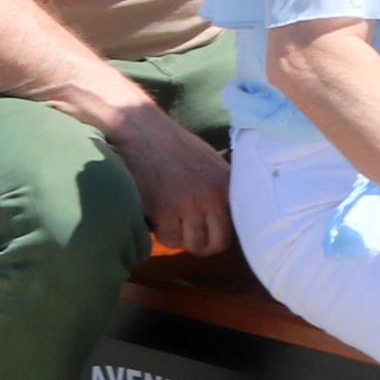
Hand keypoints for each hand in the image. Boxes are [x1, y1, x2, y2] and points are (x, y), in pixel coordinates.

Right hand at [105, 104, 233, 258]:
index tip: (209, 234)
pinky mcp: (164, 210)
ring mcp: (188, 205)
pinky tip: (160, 218)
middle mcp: (212, 197)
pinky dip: (163, 233)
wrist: (145, 133)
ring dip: (182, 239)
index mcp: (226, 186)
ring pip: (192, 244)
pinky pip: (169, 238)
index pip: (234, 229)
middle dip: (203, 246)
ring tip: (174, 224)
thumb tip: (232, 220)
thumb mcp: (212, 164)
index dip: (220, 236)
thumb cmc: (177, 148)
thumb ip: (224, 190)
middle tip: (191, 237)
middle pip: (216, 243)